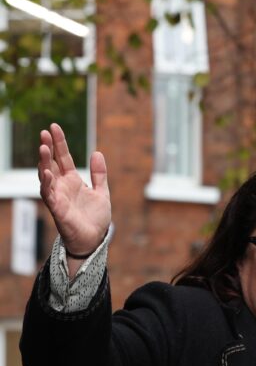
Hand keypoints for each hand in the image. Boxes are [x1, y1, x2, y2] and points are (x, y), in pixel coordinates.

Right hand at [38, 124, 110, 256]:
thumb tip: (97, 152)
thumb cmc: (95, 217)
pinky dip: (47, 184)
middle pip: (51, 163)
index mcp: (72, 180)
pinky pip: (49, 195)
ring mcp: (58, 196)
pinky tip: (47, 173)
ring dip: (43, 163)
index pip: (62, 157)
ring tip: (43, 148)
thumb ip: (99, 173)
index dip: (59, 143)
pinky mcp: (57, 209)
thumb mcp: (102, 191)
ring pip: (46, 176)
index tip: (54, 126)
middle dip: (48, 148)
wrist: (94, 239)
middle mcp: (62, 186)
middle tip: (44, 132)